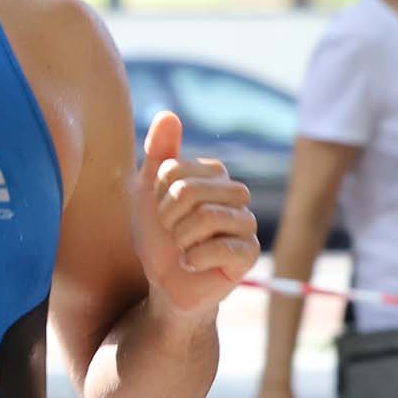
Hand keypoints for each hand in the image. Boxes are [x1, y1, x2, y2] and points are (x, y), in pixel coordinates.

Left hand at [132, 111, 257, 317]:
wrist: (164, 283)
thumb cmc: (158, 237)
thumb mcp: (147, 192)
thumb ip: (158, 154)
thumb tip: (168, 114)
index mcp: (214, 174)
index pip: (175, 171)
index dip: (157, 196)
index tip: (161, 213)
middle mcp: (235, 194)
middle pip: (190, 191)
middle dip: (168, 218)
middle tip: (171, 234)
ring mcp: (246, 223)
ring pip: (206, 217)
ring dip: (181, 238)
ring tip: (183, 248)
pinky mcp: (249, 253)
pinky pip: (222, 247)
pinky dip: (195, 258)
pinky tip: (193, 264)